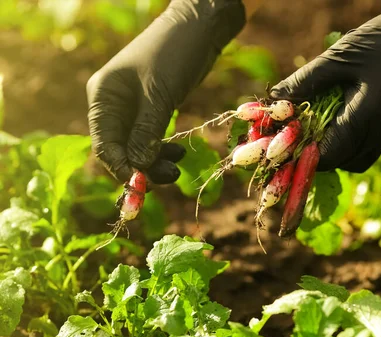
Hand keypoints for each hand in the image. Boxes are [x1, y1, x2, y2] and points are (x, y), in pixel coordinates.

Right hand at [87, 0, 244, 183]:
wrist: (198, 27)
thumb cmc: (174, 53)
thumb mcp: (159, 95)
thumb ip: (146, 133)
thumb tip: (137, 168)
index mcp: (103, 98)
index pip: (104, 145)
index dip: (121, 168)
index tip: (141, 185)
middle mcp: (112, 106)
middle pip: (120, 151)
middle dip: (142, 168)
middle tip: (169, 177)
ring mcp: (130, 110)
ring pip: (136, 150)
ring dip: (155, 163)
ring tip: (177, 167)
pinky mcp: (148, 112)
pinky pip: (150, 141)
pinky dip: (162, 151)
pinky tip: (178, 154)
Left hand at [271, 7, 380, 172]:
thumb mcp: (342, 55)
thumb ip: (306, 80)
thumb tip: (274, 99)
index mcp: (366, 120)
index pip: (325, 157)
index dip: (300, 154)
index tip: (281, 141)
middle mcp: (379, 135)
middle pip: (337, 162)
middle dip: (313, 152)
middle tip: (294, 133)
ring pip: (353, 160)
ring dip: (331, 150)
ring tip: (316, 127)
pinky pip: (365, 148)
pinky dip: (347, 142)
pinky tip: (337, 120)